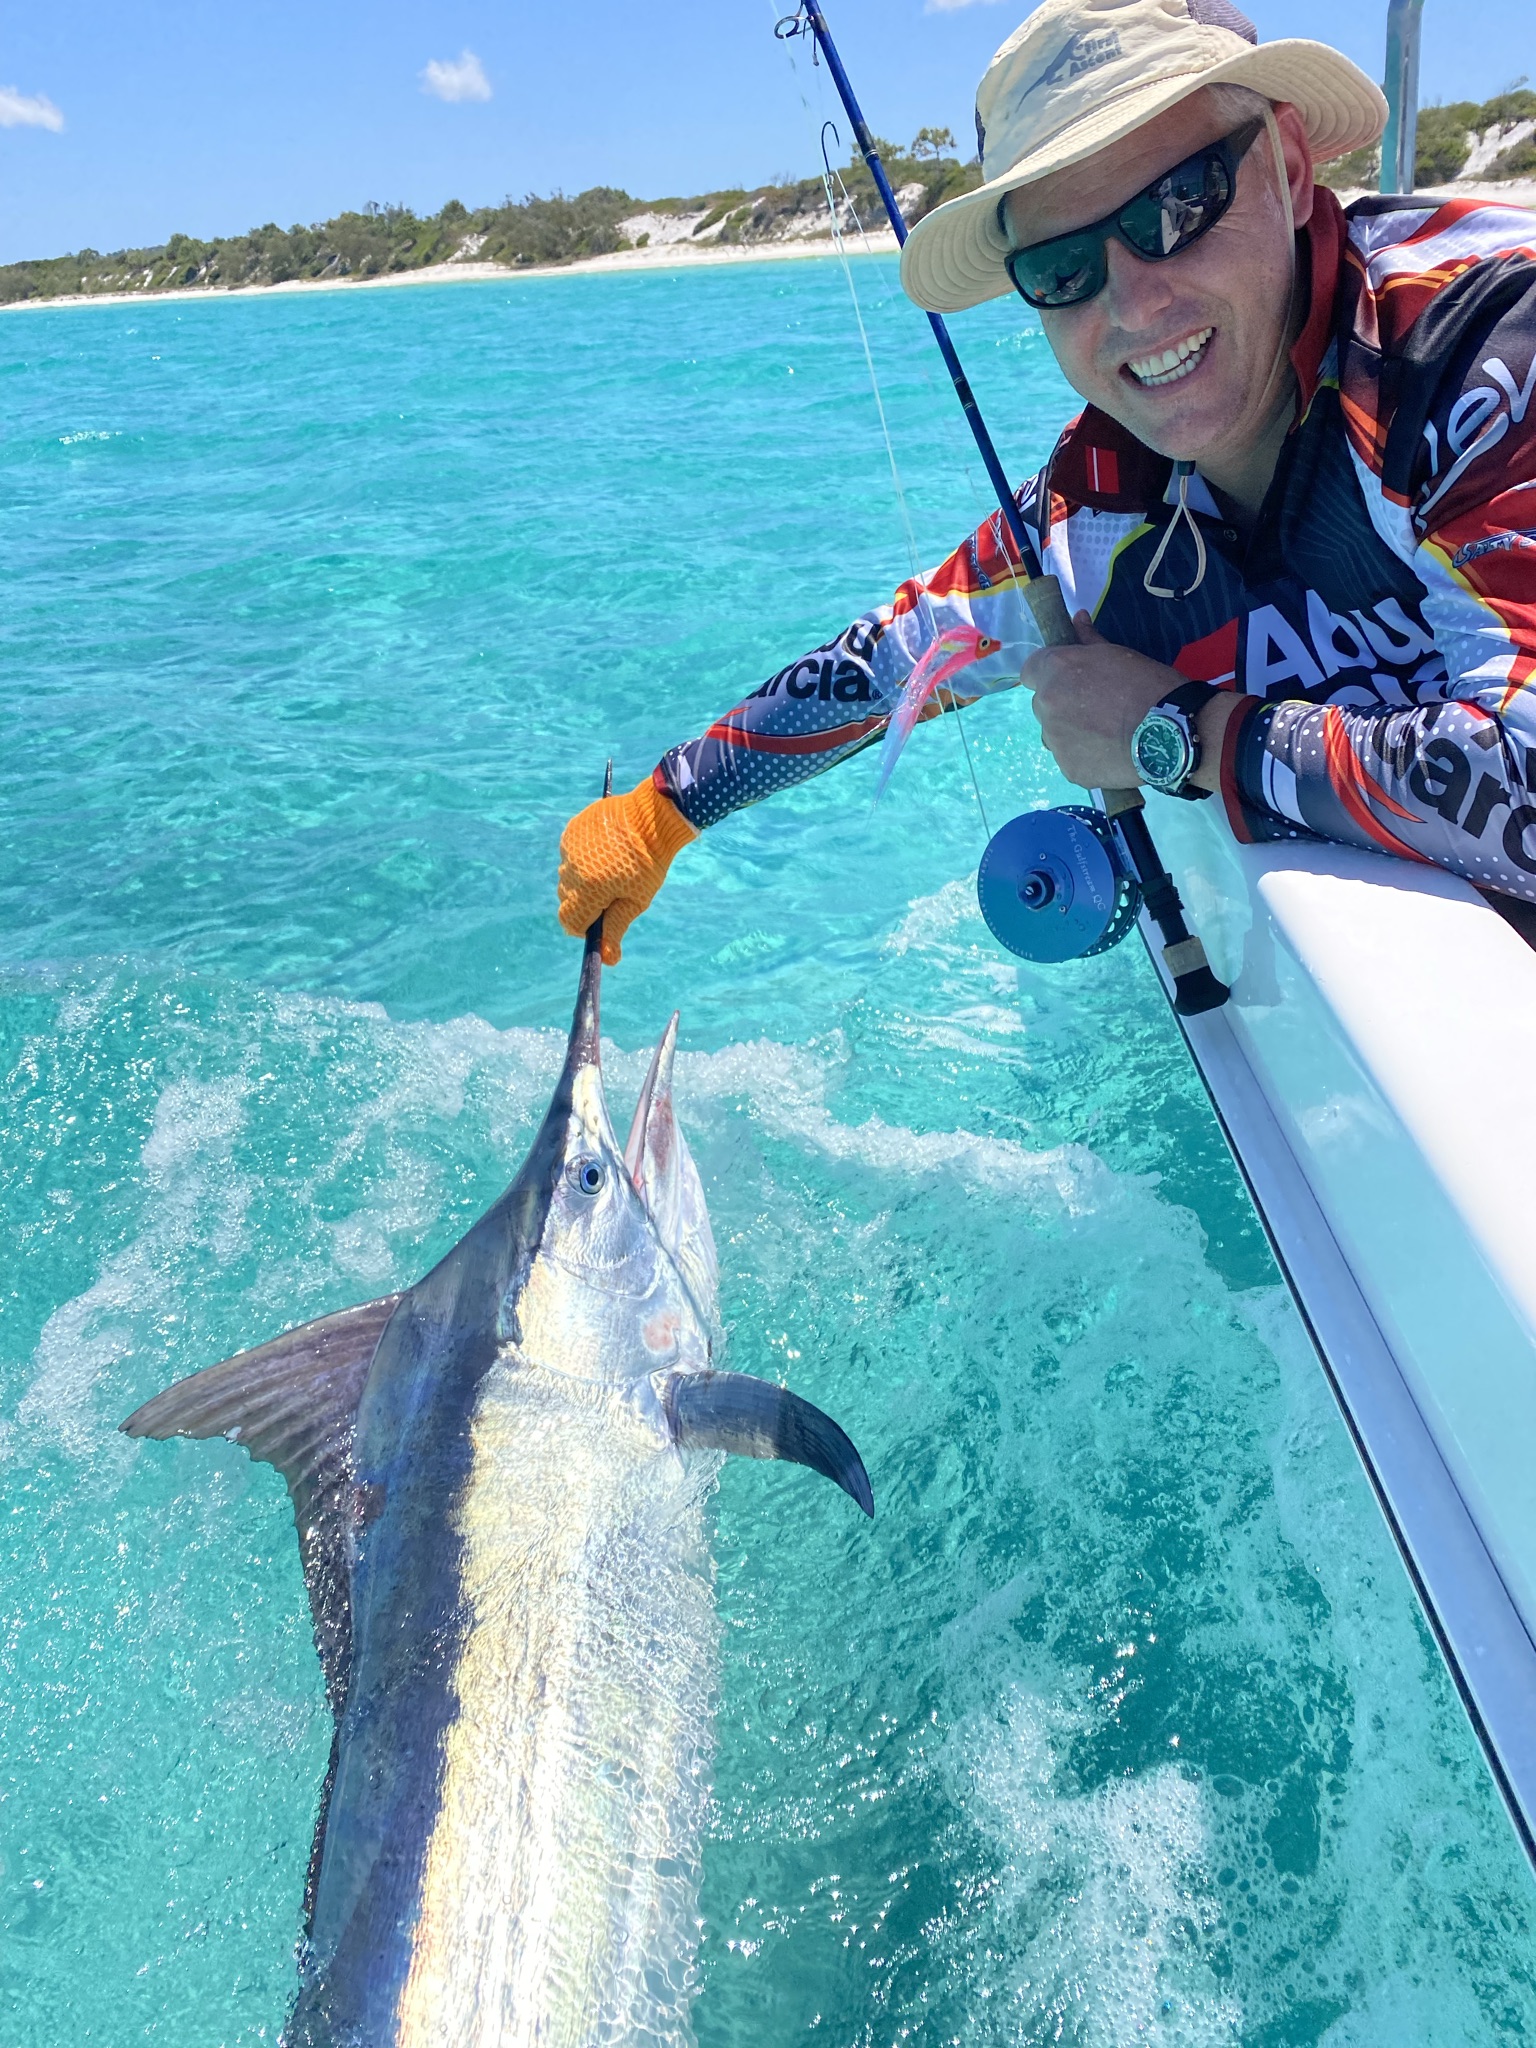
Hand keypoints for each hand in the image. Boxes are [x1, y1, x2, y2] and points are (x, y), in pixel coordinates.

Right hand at [557, 777, 697, 964]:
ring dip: (582, 878)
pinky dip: (582, 857)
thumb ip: (616, 928)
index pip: (569, 921)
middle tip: (609, 893)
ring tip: (610, 867)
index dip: (582, 927)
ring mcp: (570, 847)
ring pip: (567, 875)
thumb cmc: (650, 863)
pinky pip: (570, 853)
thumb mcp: (636, 900)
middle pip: (567, 899)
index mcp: (590, 889)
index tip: (596, 923)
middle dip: (583, 902)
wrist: (653, 816)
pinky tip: (605, 849)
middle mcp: (574, 869)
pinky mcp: (571, 830)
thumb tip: (607, 959)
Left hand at [1020, 612, 1237, 792]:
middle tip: (1096, 707)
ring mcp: (1055, 740)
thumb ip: (1088, 639)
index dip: (1048, 673)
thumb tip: (1077, 617)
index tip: (1069, 679)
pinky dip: (1084, 756)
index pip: (1030, 670)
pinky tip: (1110, 752)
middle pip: (1043, 703)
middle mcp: (1046, 704)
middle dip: (1062, 703)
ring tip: (1106, 733)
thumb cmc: (1148, 684)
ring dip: (1071, 731)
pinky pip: (1069, 758)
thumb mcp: (1117, 653)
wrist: (1171, 733)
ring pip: (1054, 734)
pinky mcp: (1068, 769)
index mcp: (1056, 670)